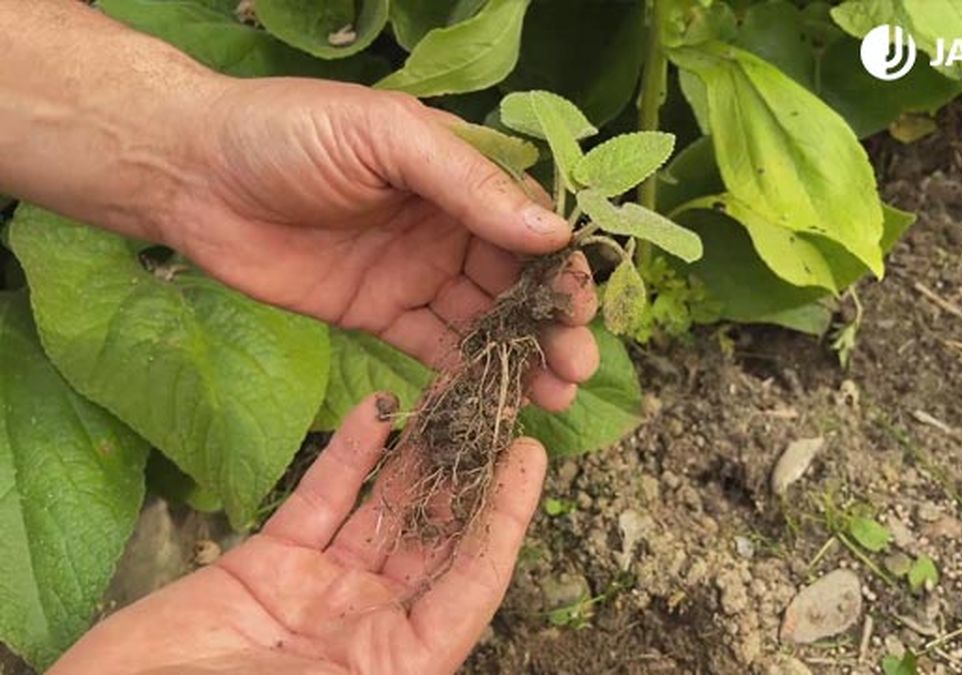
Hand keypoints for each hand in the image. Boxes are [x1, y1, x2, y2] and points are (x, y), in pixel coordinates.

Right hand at [51, 393, 546, 674]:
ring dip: (416, 454)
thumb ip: (387, 661)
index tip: (530, 455)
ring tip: (448, 394)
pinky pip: (319, 500)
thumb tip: (447, 625)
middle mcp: (370, 627)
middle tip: (494, 405)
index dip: (506, 518)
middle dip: (467, 474)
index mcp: (401, 665)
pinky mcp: (264, 566)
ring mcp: (319, 593)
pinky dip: (348, 455)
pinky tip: (377, 409)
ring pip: (382, 510)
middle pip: (433, 538)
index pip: (472, 582)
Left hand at [168, 78, 596, 410]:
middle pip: (516, 280)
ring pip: (484, 320)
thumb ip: (468, 184)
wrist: (192, 175)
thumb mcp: (387, 137)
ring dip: (522, 356)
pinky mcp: (378, 313)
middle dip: (552, 324)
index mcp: (457, 173)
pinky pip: (433, 347)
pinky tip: (495, 400)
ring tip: (556, 393)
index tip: (582, 307)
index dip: (560, 266)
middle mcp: (446, 224)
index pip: (528, 222)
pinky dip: (467, 374)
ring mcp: (413, 272)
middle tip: (577, 365)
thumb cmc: (291, 132)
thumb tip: (554, 233)